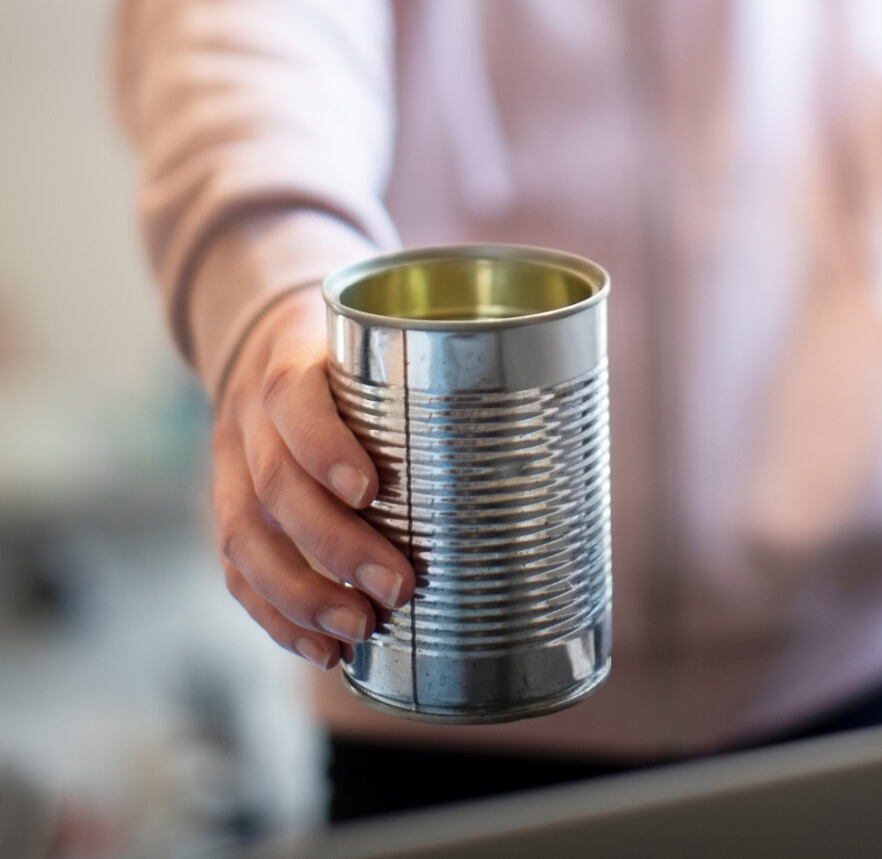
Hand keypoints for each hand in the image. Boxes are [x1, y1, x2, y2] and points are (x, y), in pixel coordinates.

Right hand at [211, 285, 413, 668]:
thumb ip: (434, 380)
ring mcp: (230, 465)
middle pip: (275, 483)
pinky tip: (324, 650)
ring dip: (302, 595)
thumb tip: (544, 437)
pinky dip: (277, 617)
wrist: (264, 343)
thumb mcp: (381, 342)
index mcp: (290, 360)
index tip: (374, 491)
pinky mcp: (227, 508)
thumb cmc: (352, 353)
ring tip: (359, 631)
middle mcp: (250, 415)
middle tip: (398, 588)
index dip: (326, 447)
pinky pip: (237, 572)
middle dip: (336, 546)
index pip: (294, 397)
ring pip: (244, 536)